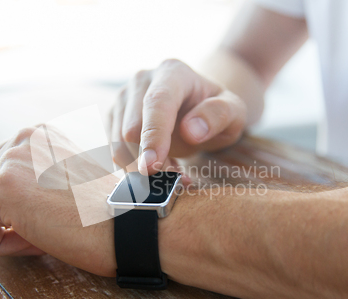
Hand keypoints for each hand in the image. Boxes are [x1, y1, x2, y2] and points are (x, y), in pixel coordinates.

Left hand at [0, 127, 116, 276]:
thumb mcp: (68, 176)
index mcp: (39, 134)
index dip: (14, 201)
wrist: (128, 220)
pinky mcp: (1, 191)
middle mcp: (21, 139)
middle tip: (41, 230)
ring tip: (40, 238)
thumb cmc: (106, 208)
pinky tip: (34, 245)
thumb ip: (35, 175)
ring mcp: (9, 163)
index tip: (46, 214)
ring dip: (2, 229)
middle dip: (3, 214)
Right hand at [108, 59, 246, 174]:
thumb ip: (219, 115)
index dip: (153, 135)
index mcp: (173, 72)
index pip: (156, 103)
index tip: (152, 166)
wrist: (197, 107)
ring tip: (173, 170)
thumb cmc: (216, 109)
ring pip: (119, 143)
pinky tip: (158, 165)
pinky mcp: (113, 117)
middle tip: (178, 177)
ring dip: (143, 168)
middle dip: (151, 161)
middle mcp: (142, 80)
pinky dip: (135, 168)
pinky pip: (116, 150)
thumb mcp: (234, 111)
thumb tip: (191, 131)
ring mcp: (123, 98)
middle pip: (132, 128)